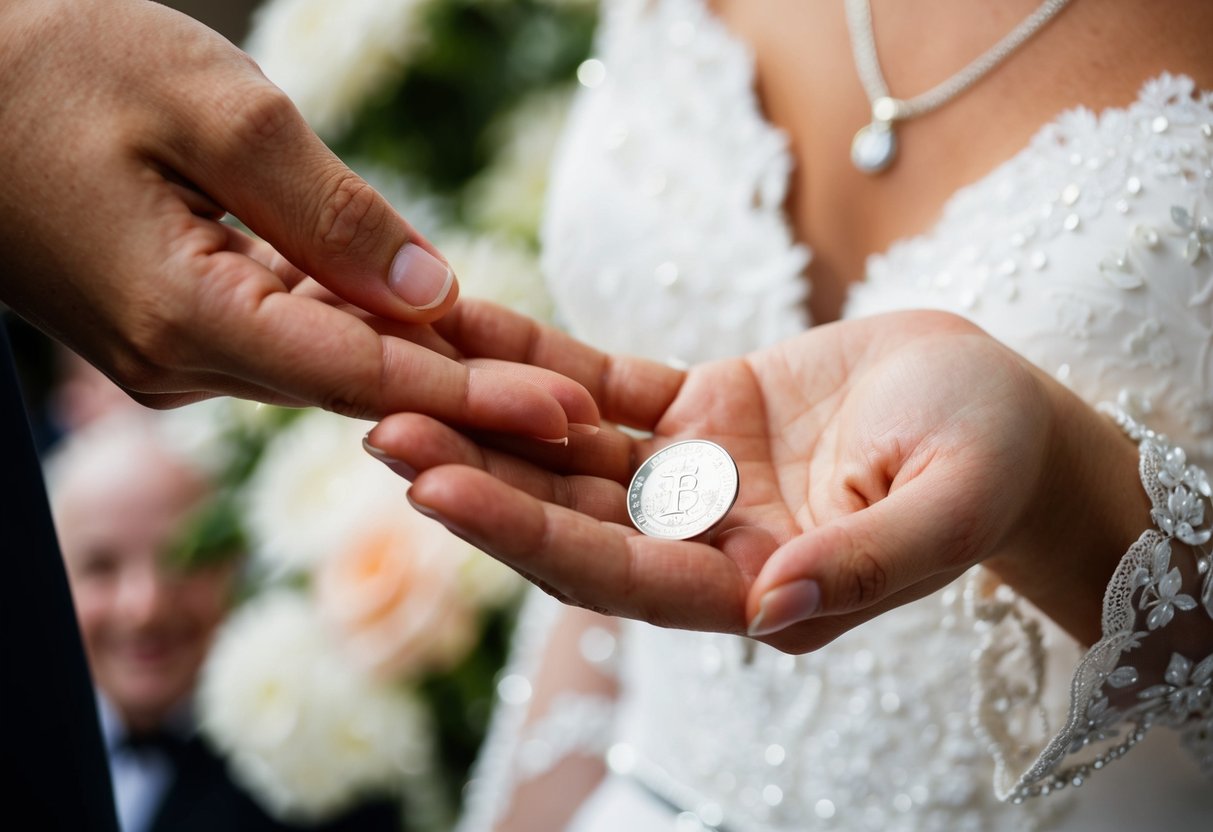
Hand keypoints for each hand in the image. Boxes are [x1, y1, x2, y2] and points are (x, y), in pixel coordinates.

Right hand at [0, 0, 586, 438]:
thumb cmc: (56, 66)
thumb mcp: (212, 107)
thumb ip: (330, 214)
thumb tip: (431, 299)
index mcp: (187, 316)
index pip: (369, 376)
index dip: (481, 398)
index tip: (571, 415)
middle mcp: (182, 362)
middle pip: (363, 387)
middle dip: (479, 401)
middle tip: (584, 423)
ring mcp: (172, 355)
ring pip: (333, 366)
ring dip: (435, 372)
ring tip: (545, 388)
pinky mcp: (171, 330)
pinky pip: (294, 339)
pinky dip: (368, 335)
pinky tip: (441, 336)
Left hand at [370, 305, 1144, 650]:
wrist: (992, 399)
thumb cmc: (991, 456)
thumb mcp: (951, 505)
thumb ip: (871, 568)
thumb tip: (775, 615)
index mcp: (755, 590)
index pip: (620, 574)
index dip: (529, 535)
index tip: (438, 489)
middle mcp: (703, 543)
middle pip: (570, 515)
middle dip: (477, 475)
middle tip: (380, 424)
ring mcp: (691, 478)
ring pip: (570, 450)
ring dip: (486, 414)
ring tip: (394, 371)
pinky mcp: (692, 413)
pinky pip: (600, 380)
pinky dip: (535, 353)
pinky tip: (467, 320)